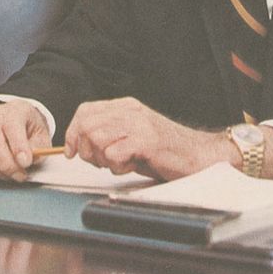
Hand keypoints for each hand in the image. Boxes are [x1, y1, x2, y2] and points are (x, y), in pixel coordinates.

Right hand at [0, 100, 50, 184]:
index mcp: (12, 112)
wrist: (17, 122)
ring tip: (6, 177)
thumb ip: (38, 147)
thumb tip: (30, 159)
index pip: (11, 125)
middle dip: (6, 164)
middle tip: (19, 175)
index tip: (26, 163)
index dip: (18, 146)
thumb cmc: (28, 129)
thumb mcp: (41, 134)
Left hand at [64, 97, 230, 181]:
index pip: (85, 111)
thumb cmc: (166, 150)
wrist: (200, 154)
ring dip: (102, 158)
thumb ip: (109, 134)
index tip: (72, 151)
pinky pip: (114, 153)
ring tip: (119, 163)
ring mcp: (139, 124)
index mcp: (126, 106)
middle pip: (87, 125)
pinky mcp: (147, 141)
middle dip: (86, 150)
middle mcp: (131, 111)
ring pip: (97, 138)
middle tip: (101, 162)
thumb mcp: (133, 136)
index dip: (72, 133)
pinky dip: (117, 166)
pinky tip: (130, 166)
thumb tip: (78, 144)